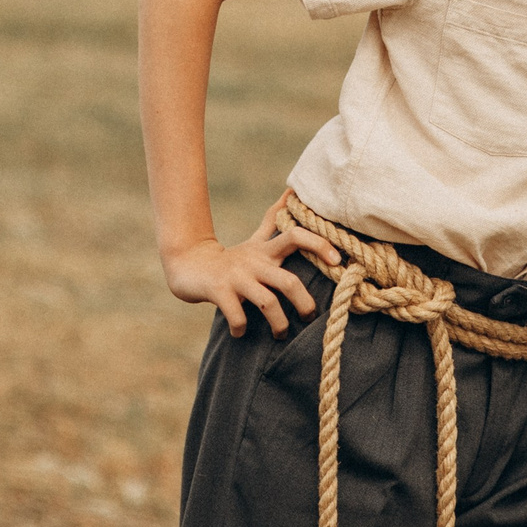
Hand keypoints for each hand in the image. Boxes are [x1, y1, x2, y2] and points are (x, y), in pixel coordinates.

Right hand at [161, 202, 342, 337]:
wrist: (188, 264)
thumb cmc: (231, 259)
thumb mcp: (255, 240)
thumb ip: (274, 220)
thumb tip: (292, 192)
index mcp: (266, 251)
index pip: (296, 237)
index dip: (319, 245)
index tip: (337, 261)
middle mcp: (255, 263)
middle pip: (288, 281)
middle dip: (304, 303)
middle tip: (309, 318)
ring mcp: (237, 278)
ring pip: (267, 303)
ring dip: (278, 323)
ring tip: (280, 335)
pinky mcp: (219, 292)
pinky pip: (237, 315)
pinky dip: (242, 328)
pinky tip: (241, 333)